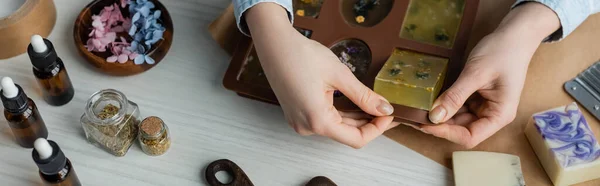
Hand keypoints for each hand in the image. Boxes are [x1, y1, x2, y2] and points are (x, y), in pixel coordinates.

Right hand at [246, 3, 396, 147]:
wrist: (274, 44)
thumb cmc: (301, 56)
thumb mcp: (340, 75)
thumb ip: (364, 96)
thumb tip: (384, 109)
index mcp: (318, 121)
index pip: (356, 140)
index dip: (377, 129)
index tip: (389, 114)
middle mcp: (307, 127)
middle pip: (346, 134)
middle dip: (369, 123)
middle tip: (386, 108)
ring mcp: (300, 122)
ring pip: (336, 127)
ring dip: (356, 118)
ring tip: (374, 103)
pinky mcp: (298, 114)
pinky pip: (325, 120)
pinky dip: (341, 114)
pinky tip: (355, 103)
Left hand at [420, 3, 560, 147]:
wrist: (514, 34)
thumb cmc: (502, 52)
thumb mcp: (476, 74)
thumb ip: (455, 96)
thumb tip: (434, 117)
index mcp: (499, 115)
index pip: (470, 136)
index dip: (446, 133)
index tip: (425, 124)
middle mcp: (492, 115)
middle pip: (462, 130)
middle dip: (439, 125)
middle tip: (414, 117)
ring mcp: (484, 107)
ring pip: (457, 119)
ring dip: (440, 116)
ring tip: (417, 110)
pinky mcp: (477, 98)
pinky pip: (458, 107)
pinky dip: (444, 105)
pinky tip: (429, 101)